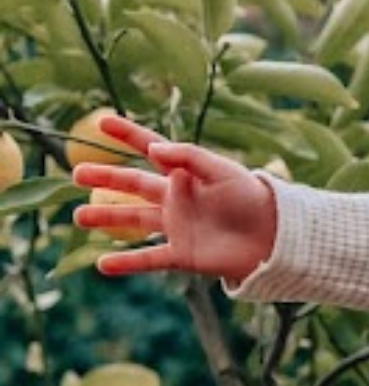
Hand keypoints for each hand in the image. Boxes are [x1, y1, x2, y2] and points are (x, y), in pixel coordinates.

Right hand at [71, 113, 277, 282]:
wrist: (275, 238)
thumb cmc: (252, 199)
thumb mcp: (222, 170)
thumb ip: (188, 157)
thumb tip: (153, 149)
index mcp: (186, 174)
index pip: (151, 149)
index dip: (127, 135)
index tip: (101, 122)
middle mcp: (177, 199)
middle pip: (133, 186)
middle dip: (105, 179)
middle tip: (76, 174)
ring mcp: (177, 227)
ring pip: (133, 221)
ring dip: (106, 219)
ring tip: (78, 217)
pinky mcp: (183, 254)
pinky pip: (149, 258)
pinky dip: (127, 262)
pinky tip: (102, 264)